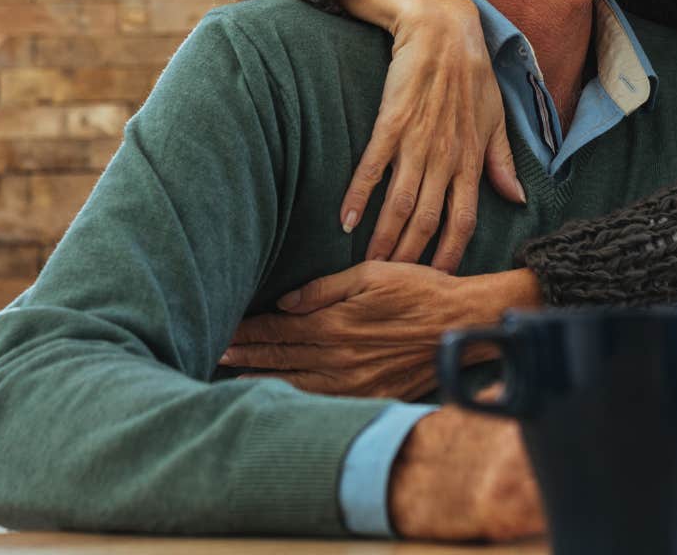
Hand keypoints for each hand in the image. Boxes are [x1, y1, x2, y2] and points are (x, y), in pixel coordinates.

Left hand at [220, 264, 539, 398]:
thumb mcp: (372, 274)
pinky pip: (324, 402)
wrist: (462, 324)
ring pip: (296, 385)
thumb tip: (285, 302)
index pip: (278, 329)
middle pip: (280, 358)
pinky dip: (298, 401)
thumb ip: (324, 288)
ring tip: (233, 380)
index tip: (223, 329)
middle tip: (214, 354)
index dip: (248, 331)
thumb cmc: (420, 290)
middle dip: (246, 355)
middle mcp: (339, 357)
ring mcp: (354, 382)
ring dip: (262, 381)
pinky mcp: (371, 396)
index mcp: (335, 323)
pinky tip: (281, 400)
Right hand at [338, 0, 526, 270]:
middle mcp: (446, 156)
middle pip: (428, 220)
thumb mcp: (495, 118)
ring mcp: (418, 140)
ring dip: (384, 238)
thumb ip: (501, 162)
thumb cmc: (472, 73)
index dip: (451, 253)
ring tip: (368, 267)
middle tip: (393, 286)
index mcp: (472, 158)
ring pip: (400, 203)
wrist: (442, 27)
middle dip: (411, 257)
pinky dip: (358, 196)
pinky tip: (345, 221)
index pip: (465, 219)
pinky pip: (373, 167)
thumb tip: (516, 199)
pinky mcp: (392, 121)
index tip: (438, 280)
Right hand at [391, 405, 676, 543]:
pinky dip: (664, 533)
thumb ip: (586, 390)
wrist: (417, 468)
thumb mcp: (538, 397)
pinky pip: (613, 522)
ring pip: (657, 491)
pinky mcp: (532, 507)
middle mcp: (578, 423)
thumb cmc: (485, 438)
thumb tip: (663, 390)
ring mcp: (556, 466)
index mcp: (587, 390)